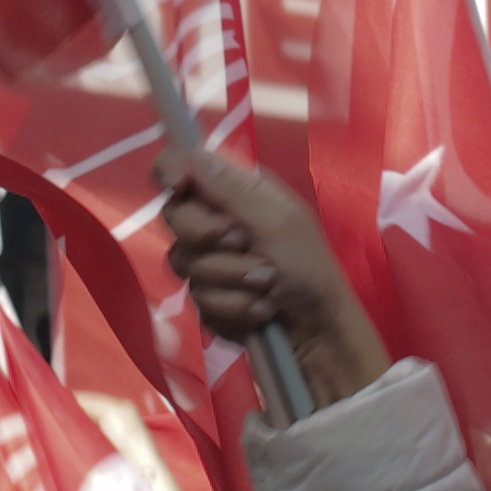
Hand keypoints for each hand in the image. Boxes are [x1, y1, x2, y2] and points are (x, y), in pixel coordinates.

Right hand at [159, 157, 381, 413]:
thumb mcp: (277, 221)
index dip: (170, 169)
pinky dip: (232, 306)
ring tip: (266, 286)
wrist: (319, 333)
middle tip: (245, 244)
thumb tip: (189, 156)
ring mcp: (209, 262)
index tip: (176, 184)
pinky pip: (196, 299)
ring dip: (230, 277)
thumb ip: (230, 188)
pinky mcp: (207, 300)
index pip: (184, 166)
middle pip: (173, 215)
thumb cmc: (307, 267)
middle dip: (208, 235)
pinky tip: (260, 311)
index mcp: (236, 191)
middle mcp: (217, 221)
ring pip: (182, 262)